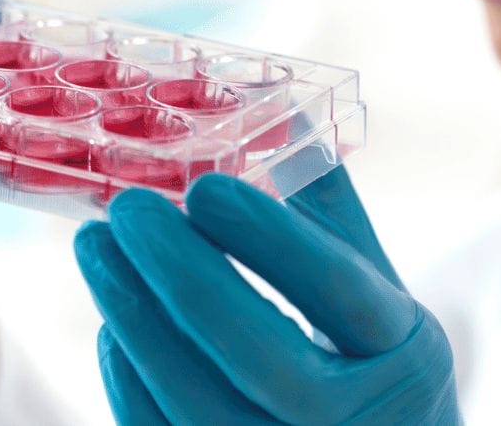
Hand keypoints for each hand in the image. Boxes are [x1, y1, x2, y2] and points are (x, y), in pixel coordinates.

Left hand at [74, 166, 460, 424]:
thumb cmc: (376, 365)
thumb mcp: (376, 291)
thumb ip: (326, 209)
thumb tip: (276, 106)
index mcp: (404, 353)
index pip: (335, 289)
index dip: (269, 236)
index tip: (202, 187)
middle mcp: (357, 423)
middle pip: (260, 354)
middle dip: (181, 275)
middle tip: (124, 209)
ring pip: (199, 406)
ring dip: (136, 320)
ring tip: (96, 249)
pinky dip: (131, 382)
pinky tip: (113, 323)